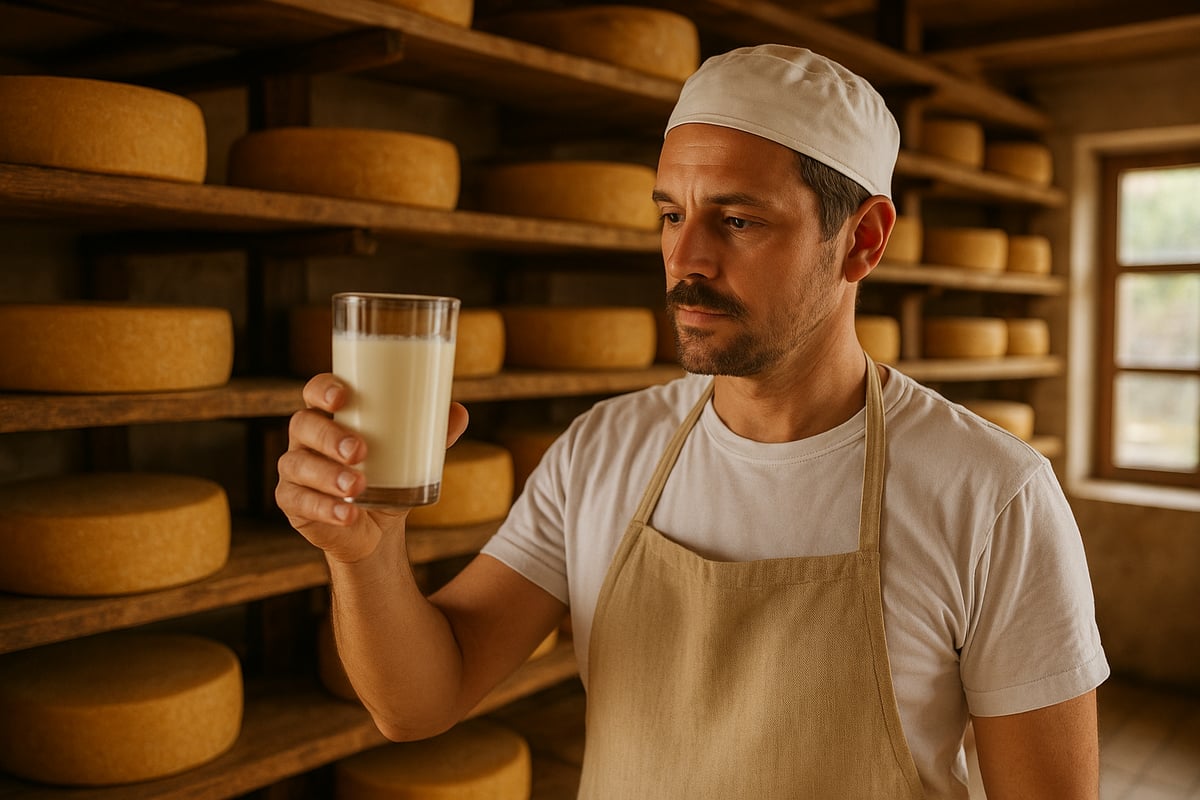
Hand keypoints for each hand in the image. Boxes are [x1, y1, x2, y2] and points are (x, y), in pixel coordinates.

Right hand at [275, 373, 469, 562]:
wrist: (376, 531)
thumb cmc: (388, 478)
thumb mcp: (411, 456)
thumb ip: (433, 434)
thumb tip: (459, 412)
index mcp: (331, 416)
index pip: (315, 391)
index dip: (323, 389)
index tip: (343, 396)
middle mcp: (306, 439)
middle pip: (304, 425)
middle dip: (330, 436)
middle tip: (360, 450)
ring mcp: (295, 471)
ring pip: (299, 465)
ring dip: (328, 475)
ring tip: (357, 486)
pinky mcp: (293, 503)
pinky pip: (299, 502)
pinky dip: (325, 508)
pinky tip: (347, 514)